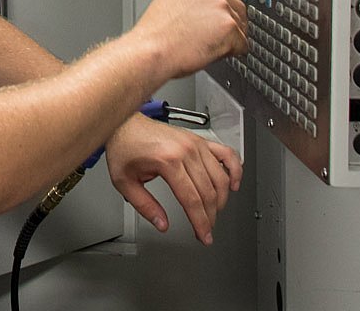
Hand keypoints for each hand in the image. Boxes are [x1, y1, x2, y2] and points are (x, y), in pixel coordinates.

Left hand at [105, 113, 242, 244]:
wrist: (125, 124)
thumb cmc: (124, 147)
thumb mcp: (124, 181)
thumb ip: (144, 206)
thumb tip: (162, 224)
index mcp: (167, 160)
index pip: (192, 199)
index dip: (200, 222)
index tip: (204, 236)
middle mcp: (185, 151)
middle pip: (208, 192)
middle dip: (210, 217)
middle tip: (207, 231)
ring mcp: (195, 143)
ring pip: (220, 178)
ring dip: (222, 200)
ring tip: (214, 213)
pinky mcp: (199, 139)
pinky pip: (226, 154)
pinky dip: (235, 170)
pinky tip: (234, 184)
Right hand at [134, 0, 259, 79]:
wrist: (152, 51)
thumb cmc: (156, 35)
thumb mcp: (170, 3)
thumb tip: (206, 12)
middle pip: (236, 6)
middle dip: (228, 24)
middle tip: (206, 36)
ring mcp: (221, 6)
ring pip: (239, 27)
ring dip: (227, 39)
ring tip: (201, 43)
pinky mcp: (228, 26)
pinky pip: (241, 44)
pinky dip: (231, 52)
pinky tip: (210, 51)